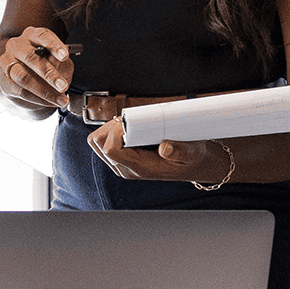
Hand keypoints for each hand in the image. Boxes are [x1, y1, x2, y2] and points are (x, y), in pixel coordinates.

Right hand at [0, 26, 73, 113]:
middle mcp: (17, 46)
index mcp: (32, 35)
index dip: (54, 45)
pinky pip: (21, 91)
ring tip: (61, 100)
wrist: (26, 82)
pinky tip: (50, 102)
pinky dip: (38, 99)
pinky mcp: (4, 81)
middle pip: (30, 57)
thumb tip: (59, 68)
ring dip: (44, 91)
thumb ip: (62, 64)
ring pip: (23, 77)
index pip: (42, 36)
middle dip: (49, 74)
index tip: (65, 56)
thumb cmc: (47, 67)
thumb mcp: (60, 63)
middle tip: (63, 86)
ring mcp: (7, 63)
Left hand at [88, 122, 233, 184]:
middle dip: (110, 127)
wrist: (191, 165)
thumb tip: (165, 148)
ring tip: (128, 123)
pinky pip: (104, 141)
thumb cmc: (190, 159)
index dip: (116, 133)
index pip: (111, 150)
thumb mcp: (191, 153)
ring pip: (97, 142)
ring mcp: (122, 163)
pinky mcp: (122, 156)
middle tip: (129, 121)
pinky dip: (112, 130)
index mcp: (139, 167)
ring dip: (109, 128)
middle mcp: (126, 167)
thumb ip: (179, 151)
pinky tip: (128, 127)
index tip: (131, 124)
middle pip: (99, 144)